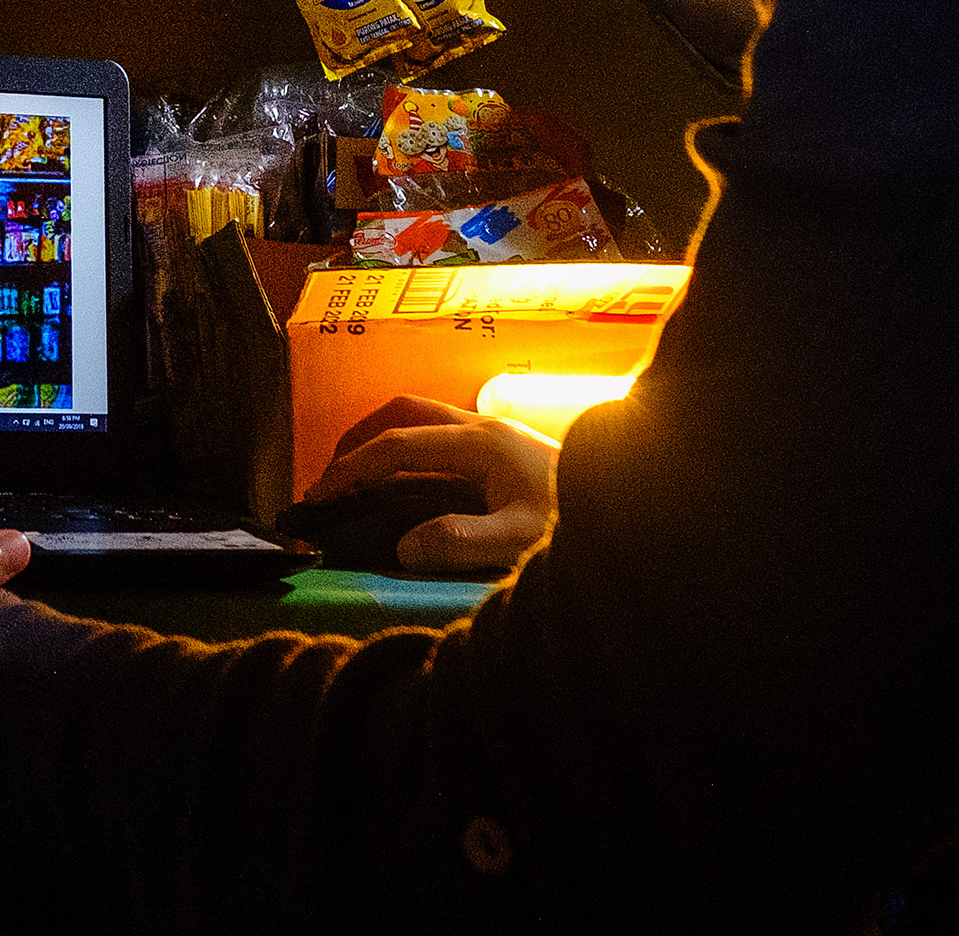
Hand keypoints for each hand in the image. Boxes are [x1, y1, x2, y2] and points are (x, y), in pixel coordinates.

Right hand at [317, 394, 561, 572]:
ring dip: (384, 441)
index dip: (353, 467)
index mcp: (480, 442)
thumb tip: (402, 546)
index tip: (320, 496)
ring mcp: (495, 435)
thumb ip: (461, 541)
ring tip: (358, 480)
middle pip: (405, 412)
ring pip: (424, 420)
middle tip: (330, 478)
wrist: (638, 505)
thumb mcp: (520, 540)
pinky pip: (441, 439)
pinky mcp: (504, 451)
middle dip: (360, 437)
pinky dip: (410, 454)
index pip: (398, 444)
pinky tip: (407, 488)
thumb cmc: (579, 521)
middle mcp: (483, 428)